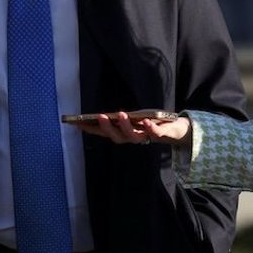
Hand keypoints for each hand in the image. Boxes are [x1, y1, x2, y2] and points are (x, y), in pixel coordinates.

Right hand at [75, 111, 191, 146]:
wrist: (175, 128)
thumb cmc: (150, 121)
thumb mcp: (133, 118)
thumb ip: (120, 119)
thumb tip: (100, 115)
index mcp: (124, 134)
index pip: (105, 133)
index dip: (91, 130)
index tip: (78, 123)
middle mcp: (133, 138)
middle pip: (117, 137)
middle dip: (108, 128)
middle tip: (101, 116)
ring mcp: (146, 137)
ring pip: (134, 137)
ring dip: (126, 127)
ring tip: (121, 114)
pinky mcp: (161, 134)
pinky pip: (155, 133)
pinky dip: (150, 129)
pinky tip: (146, 121)